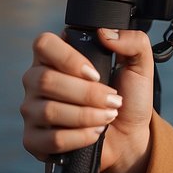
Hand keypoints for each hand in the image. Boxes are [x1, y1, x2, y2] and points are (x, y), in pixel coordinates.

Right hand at [20, 29, 154, 172]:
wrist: (129, 136)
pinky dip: (79, 137)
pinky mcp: (34, 140)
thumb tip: (105, 33)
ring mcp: (32, 110)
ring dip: (86, 116)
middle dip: (87, 94)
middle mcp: (37, 80)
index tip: (96, 74)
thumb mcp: (139, 65)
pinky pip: (50, 139)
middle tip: (112, 100)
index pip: (44, 44)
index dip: (69, 59)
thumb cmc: (128, 98)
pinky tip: (93, 133)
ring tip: (107, 117)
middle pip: (45, 80)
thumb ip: (132, 40)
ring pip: (49, 110)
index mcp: (56, 57)